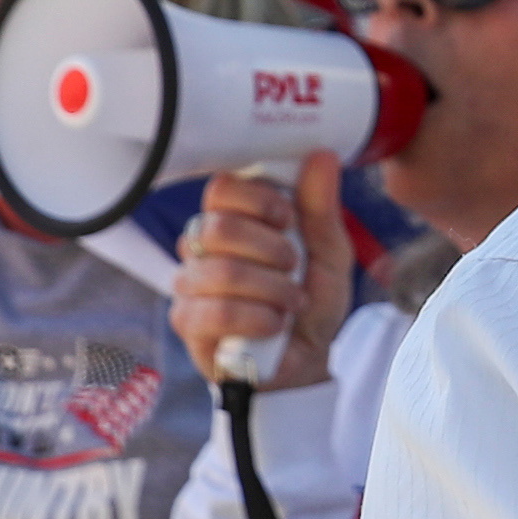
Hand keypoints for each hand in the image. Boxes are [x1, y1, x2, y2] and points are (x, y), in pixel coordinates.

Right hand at [175, 157, 354, 389]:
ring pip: (222, 272)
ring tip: (292, 304)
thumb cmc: (311, 303)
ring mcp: (190, 285)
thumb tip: (322, 157)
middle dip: (271, 250)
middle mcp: (203, 248)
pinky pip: (216, 311)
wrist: (309, 362)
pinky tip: (273, 326)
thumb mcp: (329, 253)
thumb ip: (321, 208)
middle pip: (219, 227)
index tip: (287, 220)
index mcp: (234, 221)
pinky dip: (257, 318)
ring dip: (273, 290)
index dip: (259, 201)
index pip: (222, 188)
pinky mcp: (188, 324)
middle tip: (294, 268)